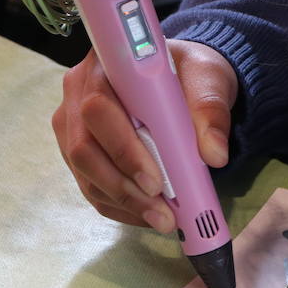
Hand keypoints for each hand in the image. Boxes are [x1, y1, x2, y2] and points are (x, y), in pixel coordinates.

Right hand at [52, 39, 237, 231]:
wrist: (182, 79)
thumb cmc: (188, 73)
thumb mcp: (208, 79)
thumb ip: (210, 109)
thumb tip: (214, 154)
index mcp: (104, 66)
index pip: (99, 109)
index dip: (122, 149)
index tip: (155, 181)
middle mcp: (77, 93)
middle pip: (84, 148)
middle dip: (124, 188)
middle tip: (163, 214)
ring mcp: (73, 124)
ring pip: (85, 172)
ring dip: (123, 203)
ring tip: (162, 220)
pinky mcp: (78, 150)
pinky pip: (91, 185)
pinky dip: (119, 206)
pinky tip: (148, 215)